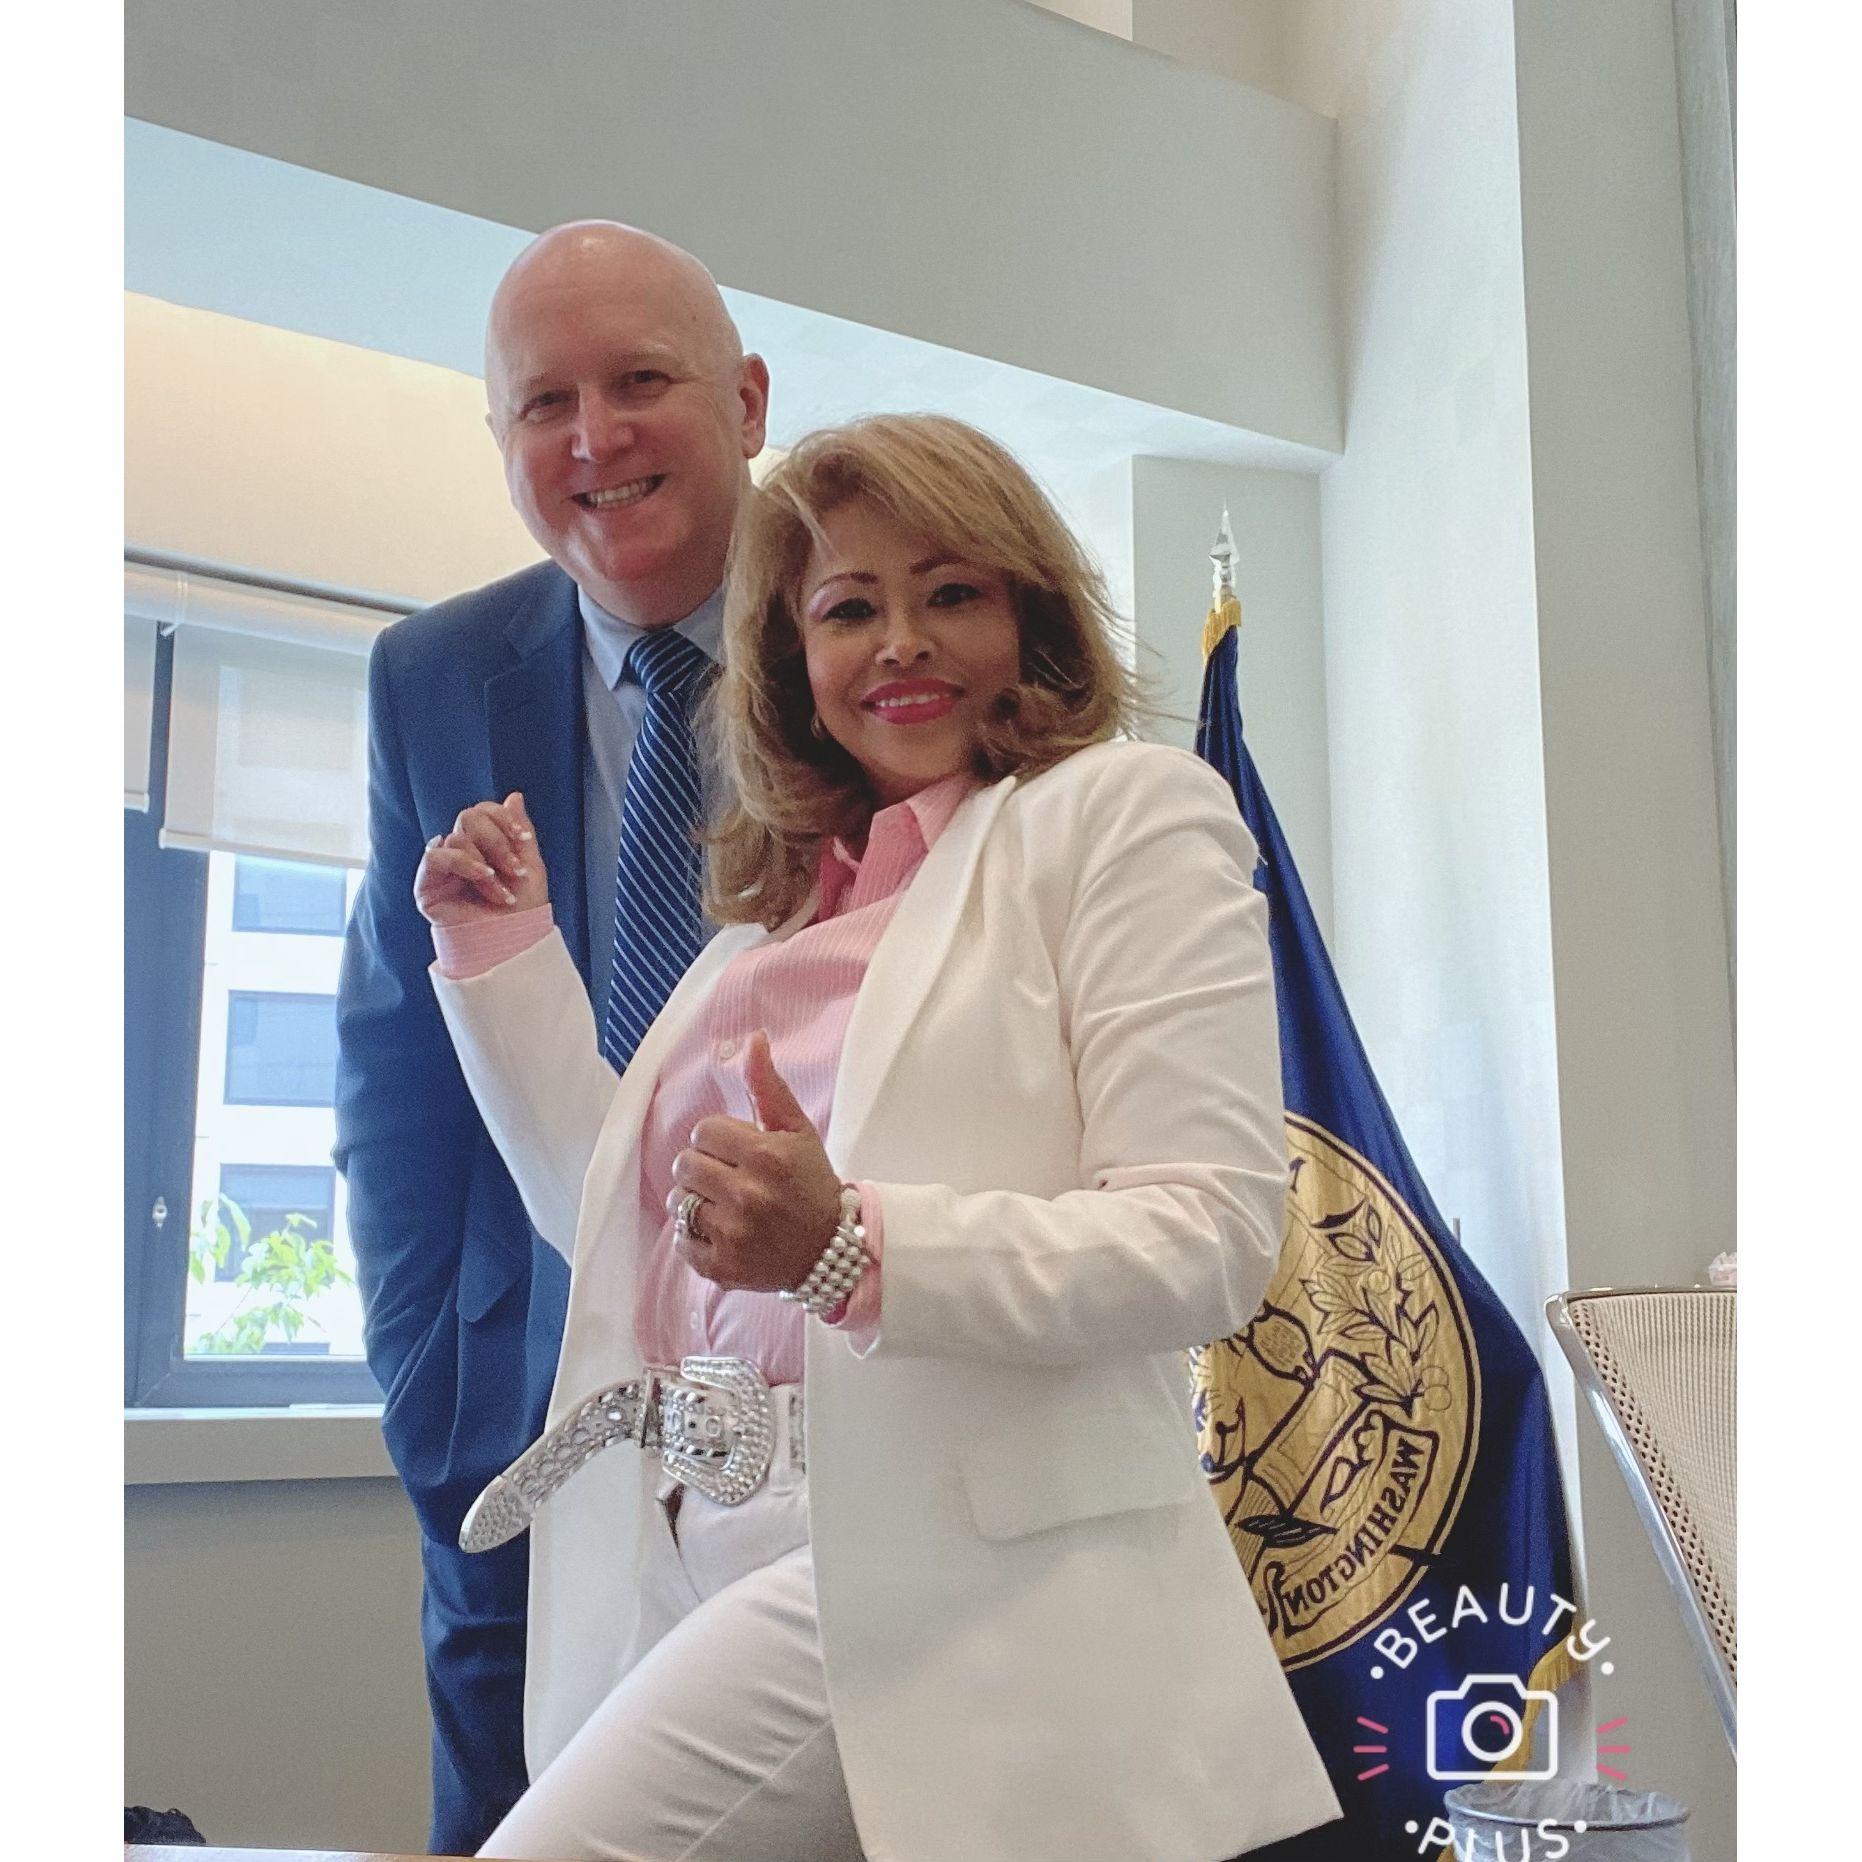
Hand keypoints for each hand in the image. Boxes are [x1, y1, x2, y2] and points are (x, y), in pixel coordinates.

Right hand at [413, 792, 549, 927]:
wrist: (512, 942)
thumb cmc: (523, 910)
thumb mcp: (529, 865)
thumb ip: (520, 829)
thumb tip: (514, 795)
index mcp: (483, 845)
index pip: (483, 811)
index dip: (503, 818)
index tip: (523, 839)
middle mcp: (460, 852)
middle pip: (468, 817)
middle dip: (497, 840)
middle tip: (514, 868)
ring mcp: (442, 868)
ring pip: (457, 837)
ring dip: (486, 863)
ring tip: (502, 889)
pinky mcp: (427, 886)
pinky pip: (436, 856)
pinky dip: (464, 863)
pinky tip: (484, 879)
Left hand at [667, 1031, 844, 1291]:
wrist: (829, 1251)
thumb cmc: (810, 1184)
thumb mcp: (797, 1131)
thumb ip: (768, 1086)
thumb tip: (753, 1038)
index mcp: (767, 1156)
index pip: (703, 1131)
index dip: (719, 1139)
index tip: (740, 1152)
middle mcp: (749, 1195)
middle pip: (685, 1164)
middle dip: (705, 1167)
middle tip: (731, 1178)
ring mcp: (734, 1235)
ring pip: (679, 1200)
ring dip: (696, 1200)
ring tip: (726, 1205)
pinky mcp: (721, 1267)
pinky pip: (681, 1239)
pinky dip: (695, 1235)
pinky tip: (723, 1231)